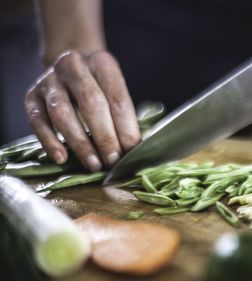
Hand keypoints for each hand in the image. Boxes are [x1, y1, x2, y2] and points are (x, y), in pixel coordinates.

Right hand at [25, 50, 140, 170]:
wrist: (69, 68)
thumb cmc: (99, 87)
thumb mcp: (114, 91)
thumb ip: (123, 116)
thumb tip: (134, 149)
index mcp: (102, 63)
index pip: (117, 98)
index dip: (125, 127)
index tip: (131, 152)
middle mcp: (74, 66)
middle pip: (91, 103)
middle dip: (105, 136)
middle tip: (113, 161)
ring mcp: (49, 80)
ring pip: (62, 113)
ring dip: (80, 143)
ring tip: (93, 164)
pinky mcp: (31, 95)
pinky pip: (37, 121)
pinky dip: (49, 142)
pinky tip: (62, 158)